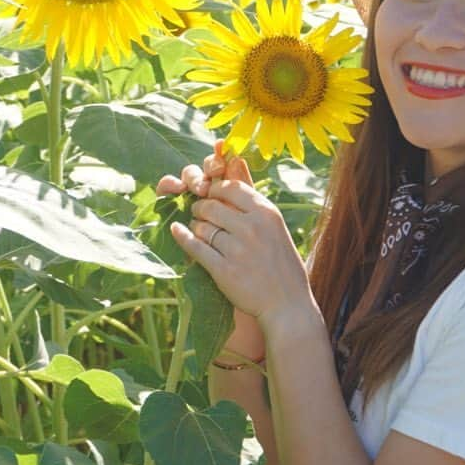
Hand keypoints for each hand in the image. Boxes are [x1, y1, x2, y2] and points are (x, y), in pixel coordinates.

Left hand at [158, 141, 264, 357]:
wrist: (287, 303)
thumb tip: (233, 161)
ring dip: (195, 226)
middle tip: (198, 211)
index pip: (229, 187)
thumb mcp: (274, 224)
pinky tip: (176, 231)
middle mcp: (252, 227)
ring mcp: (237, 249)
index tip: (210, 194)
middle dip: (200, 206)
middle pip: (211, 205)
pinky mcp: (224, 270)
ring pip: (202, 226)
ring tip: (197, 228)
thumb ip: (252, 196)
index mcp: (265, 212)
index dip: (214, 189)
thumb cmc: (280, 261)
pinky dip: (183, 238)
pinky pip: (195, 248)